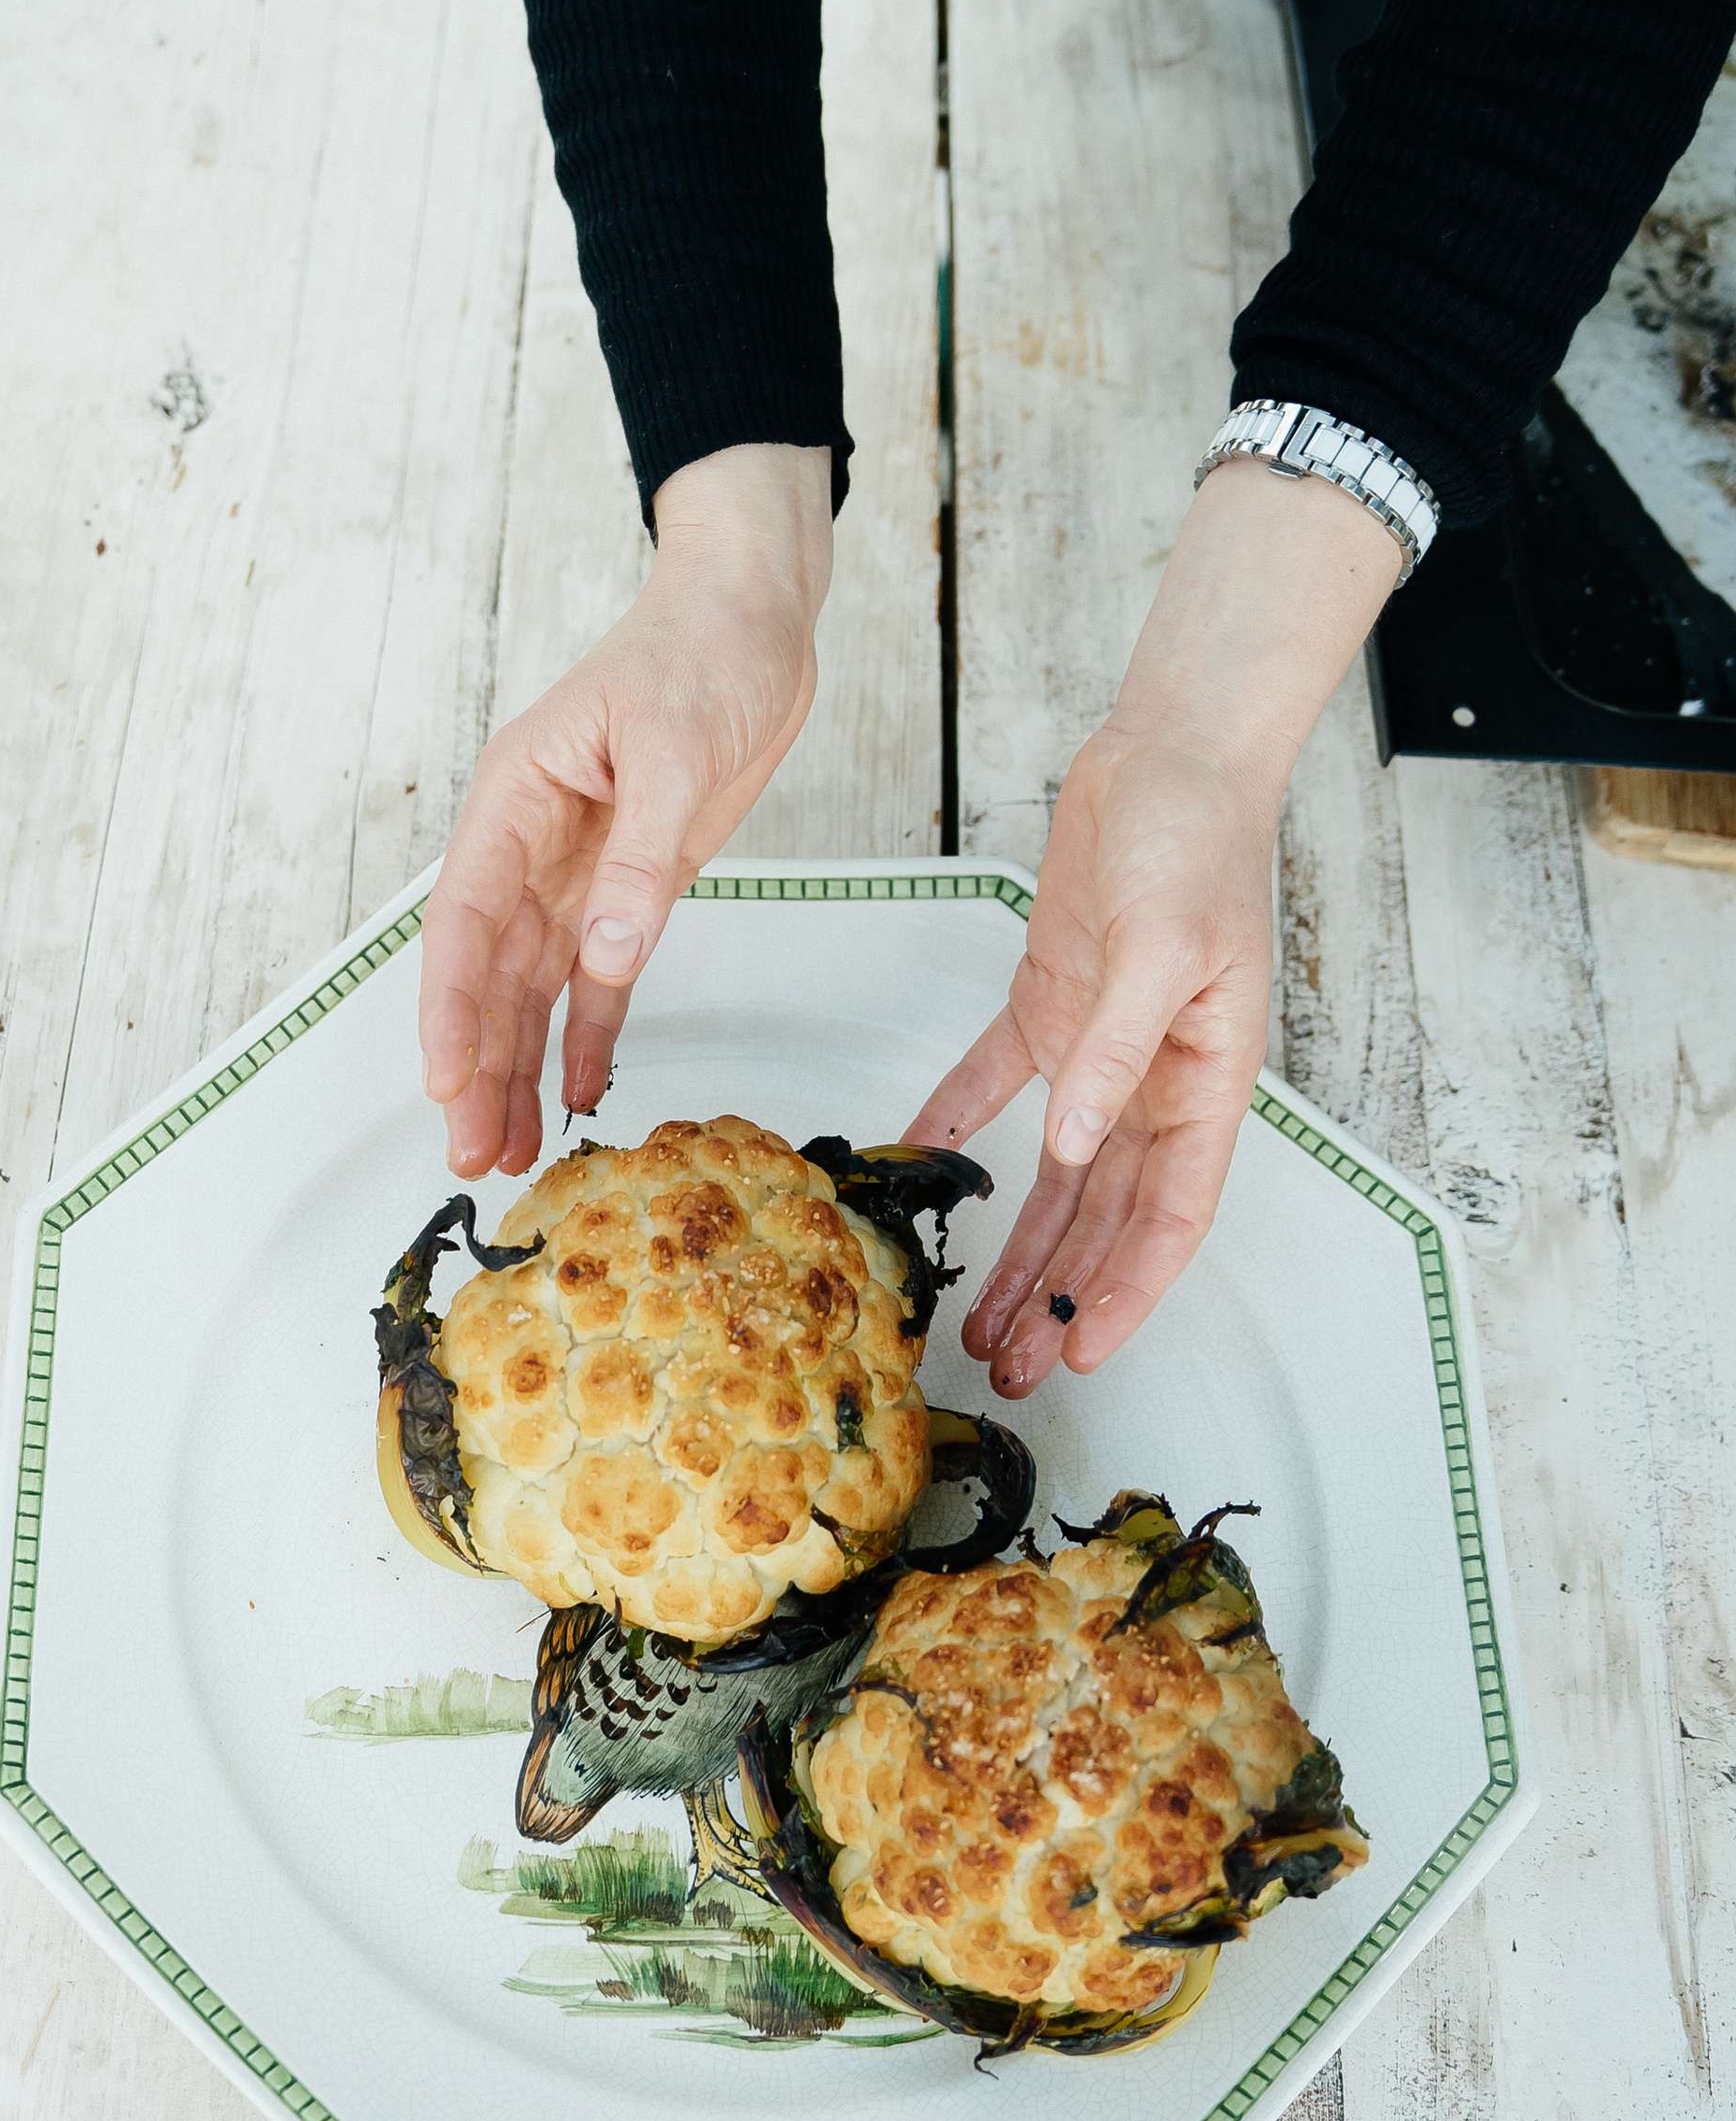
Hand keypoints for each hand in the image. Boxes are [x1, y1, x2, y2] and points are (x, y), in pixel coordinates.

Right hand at [419, 443, 832, 1175]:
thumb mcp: (676, 750)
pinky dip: (590, 1034)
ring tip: (508, 1153)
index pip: (464, 919)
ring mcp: (577, 869)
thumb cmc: (704, 649)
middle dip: (477, 1065)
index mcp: (517, 796)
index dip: (451, 1007)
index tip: (446, 1081)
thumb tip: (602, 961)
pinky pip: (601, 977)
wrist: (754, 613)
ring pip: (534, 988)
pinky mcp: (631, 885)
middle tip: (471, 1154)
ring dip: (519, 1067)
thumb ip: (641, 866)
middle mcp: (531, 842)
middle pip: (489, 974)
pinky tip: (579, 1094)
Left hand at [906, 456, 1405, 1395]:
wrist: (1170, 751)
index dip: (1130, 1289)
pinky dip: (956, 1126)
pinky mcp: (1050, 1003)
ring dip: (1017, 1246)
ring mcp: (1100, 1046)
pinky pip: (996, 1085)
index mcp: (1206, 1079)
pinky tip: (914, 1170)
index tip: (1084, 1349)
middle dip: (1060, 1296)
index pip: (1170, 1214)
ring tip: (974, 1316)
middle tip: (1010, 1369)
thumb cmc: (1196, 840)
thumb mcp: (1165, 949)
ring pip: (1053, 1175)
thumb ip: (1114, 1052)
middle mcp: (1153, 1079)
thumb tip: (1075, 1147)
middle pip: (1104, 1215)